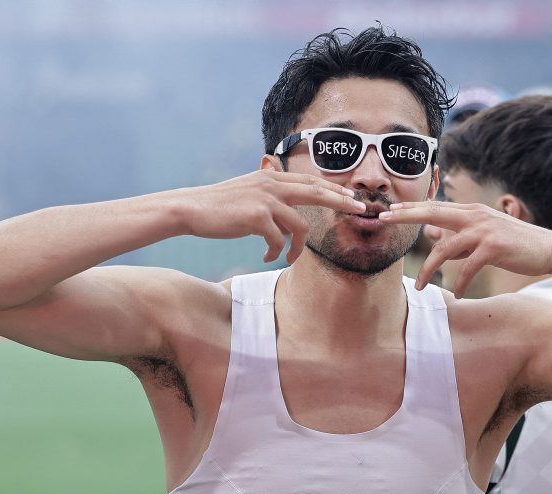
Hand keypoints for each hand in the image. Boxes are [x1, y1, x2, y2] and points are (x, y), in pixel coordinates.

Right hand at [180, 169, 365, 262]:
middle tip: (361, 211)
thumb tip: (286, 209)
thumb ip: (268, 195)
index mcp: (270, 177)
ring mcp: (265, 199)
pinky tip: (268, 256)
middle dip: (342, 202)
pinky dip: (276, 252)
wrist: (190, 209)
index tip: (351, 197)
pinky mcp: (257, 217)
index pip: (310, 181)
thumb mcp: (247, 191)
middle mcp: (271, 184)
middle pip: (317, 193)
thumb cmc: (218, 206)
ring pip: (300, 225)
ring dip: (298, 247)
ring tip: (288, 258)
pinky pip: (278, 240)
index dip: (333, 190)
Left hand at [379, 201, 551, 295]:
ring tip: (421, 287)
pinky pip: (467, 267)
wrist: (548, 249)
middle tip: (383, 219)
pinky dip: (459, 282)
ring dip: (429, 269)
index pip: (435, 206)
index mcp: (471, 211)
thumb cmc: (513, 245)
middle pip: (434, 213)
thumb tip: (433, 234)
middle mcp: (475, 216)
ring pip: (445, 247)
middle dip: (407, 216)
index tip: (388, 211)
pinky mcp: (494, 248)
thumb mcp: (483, 236)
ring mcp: (484, 230)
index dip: (411, 208)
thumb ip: (458, 235)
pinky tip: (456, 294)